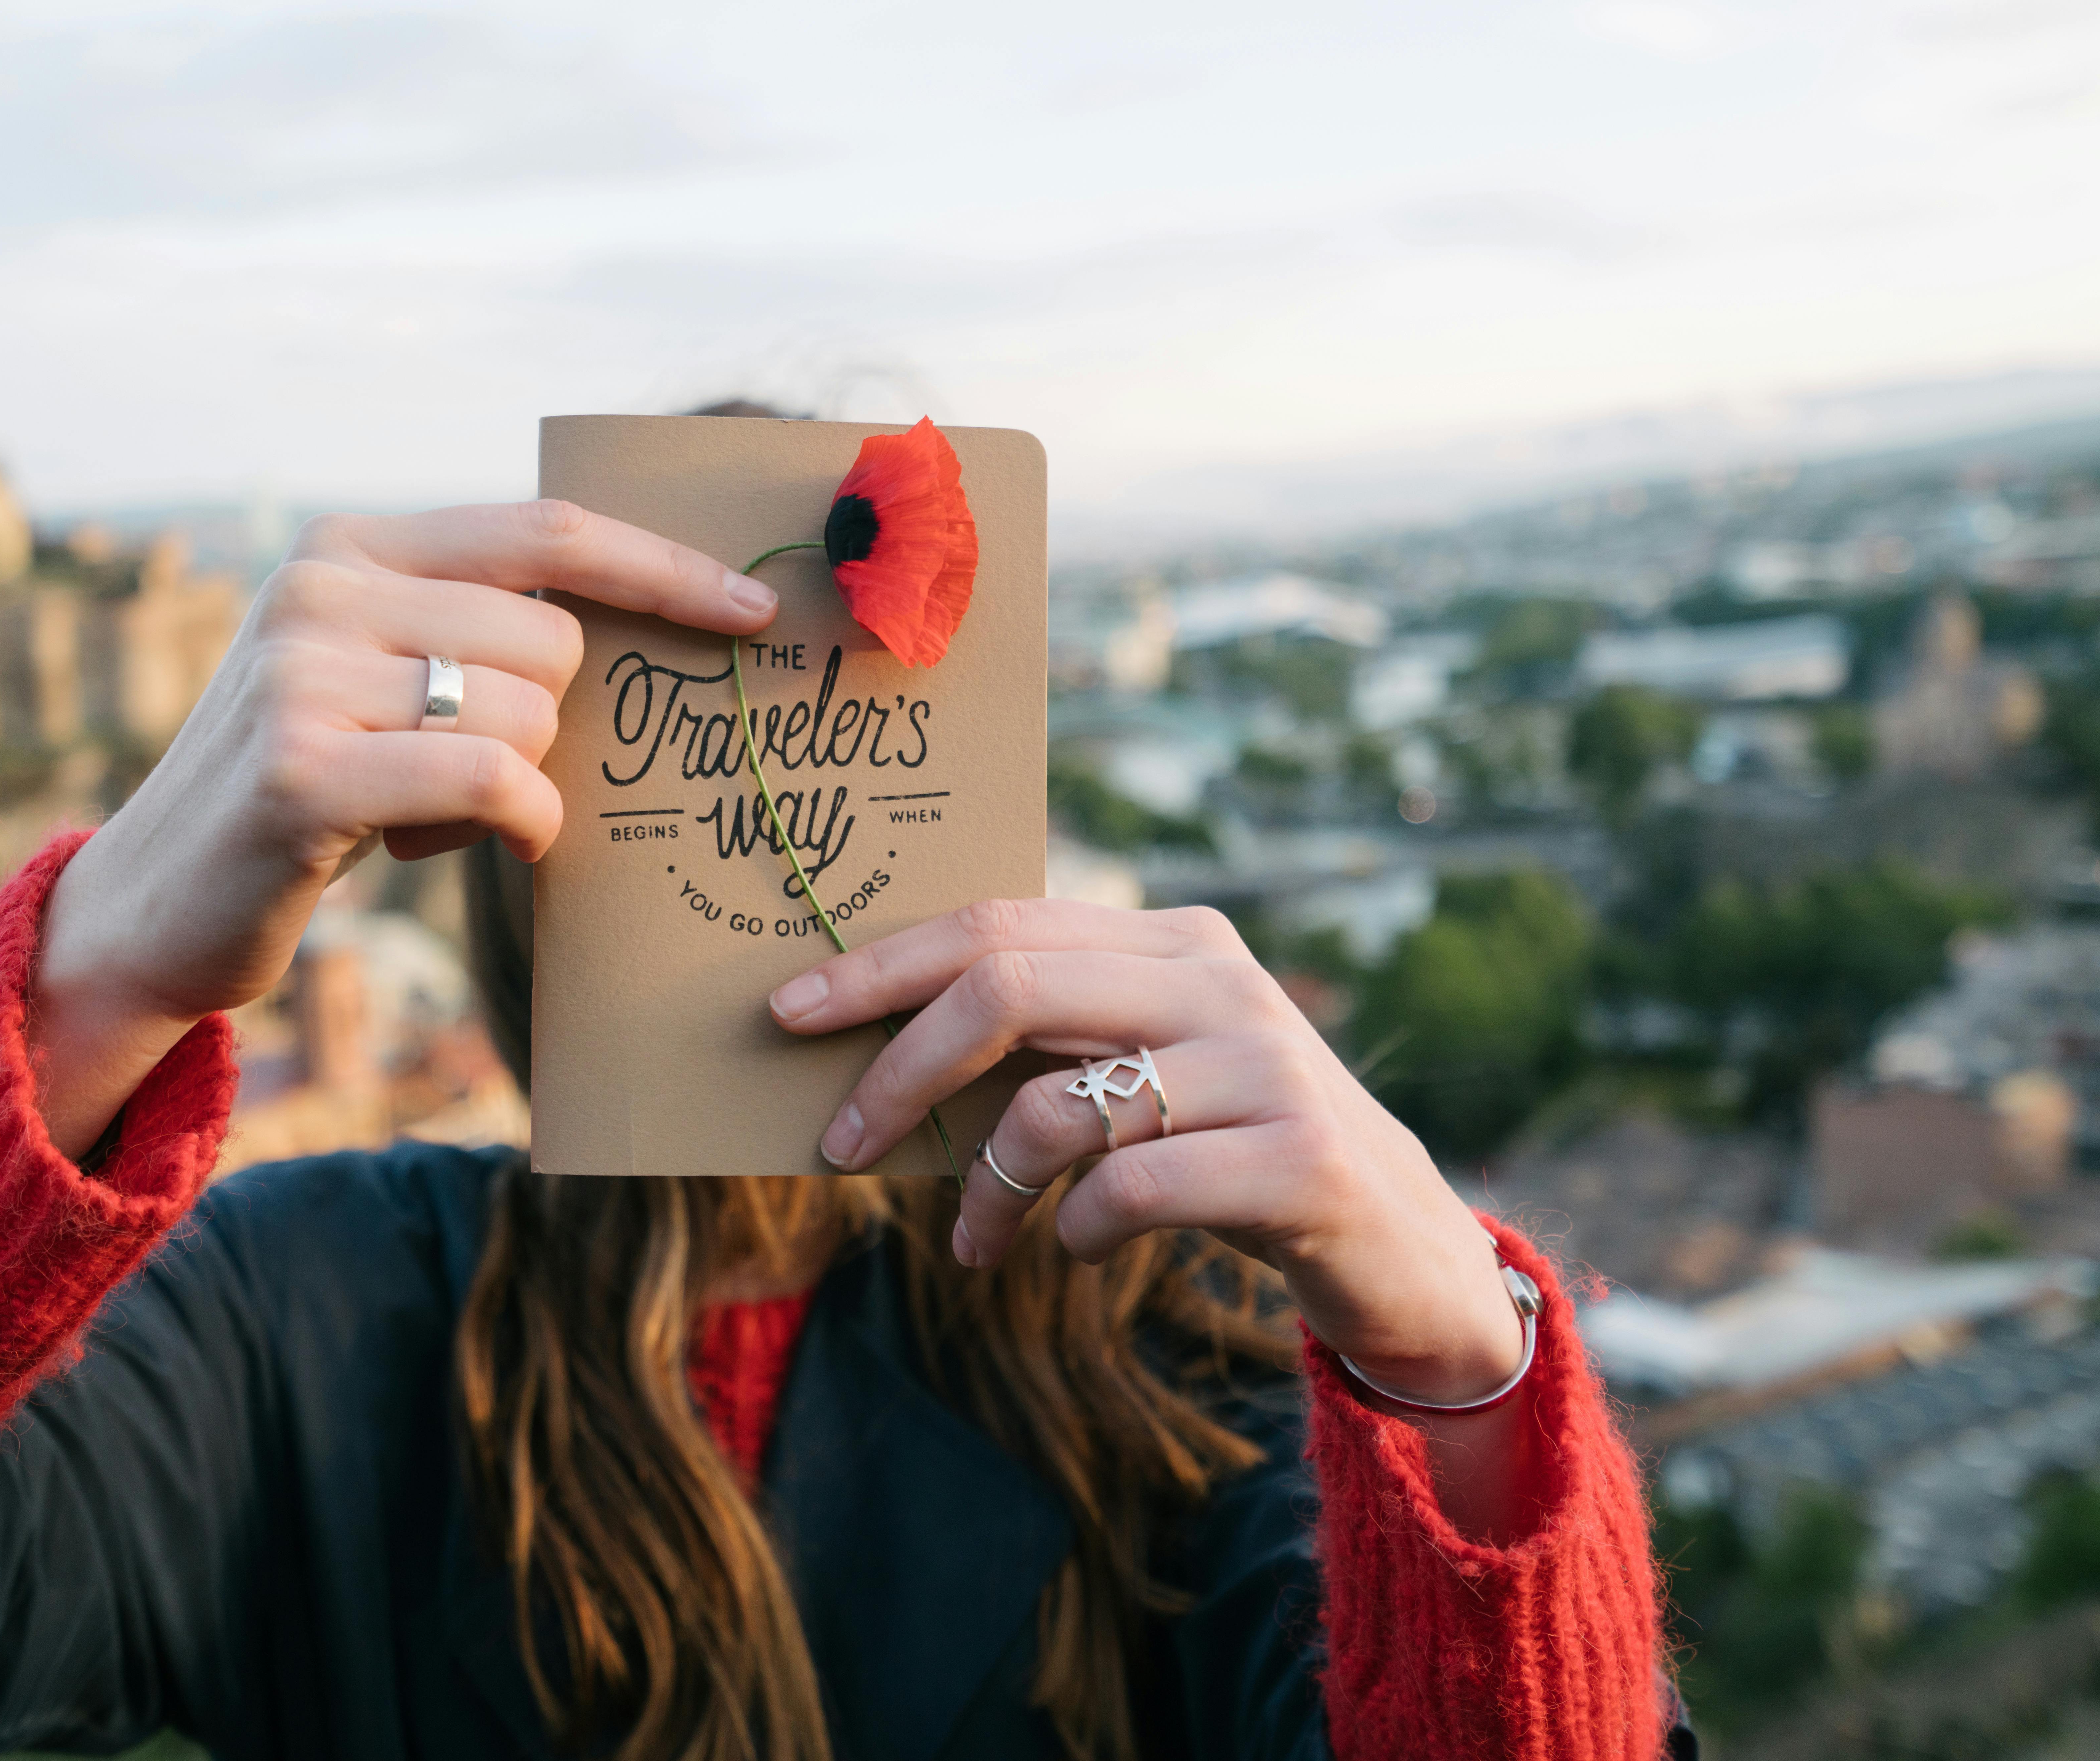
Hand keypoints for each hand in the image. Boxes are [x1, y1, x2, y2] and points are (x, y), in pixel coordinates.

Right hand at [30, 501, 777, 1155]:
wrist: (157, 904)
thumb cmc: (308, 791)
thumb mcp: (375, 675)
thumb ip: (470, 627)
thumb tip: (632, 619)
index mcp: (348, 546)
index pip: (545, 530)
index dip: (661, 566)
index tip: (751, 606)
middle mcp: (319, 591)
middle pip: (550, 638)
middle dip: (549, 721)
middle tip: (471, 770)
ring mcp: (304, 679)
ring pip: (528, 714)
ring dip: (522, 782)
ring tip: (433, 811)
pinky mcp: (305, 775)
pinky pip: (494, 784)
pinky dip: (523, 825)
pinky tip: (486, 845)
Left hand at [766, 898, 1523, 1407]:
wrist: (1403, 1242)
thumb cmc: (1234, 1149)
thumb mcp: (1147, 1069)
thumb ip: (1054, 1037)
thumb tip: (889, 1041)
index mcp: (1175, 939)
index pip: (998, 925)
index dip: (882, 965)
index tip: (789, 1012)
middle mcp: (1221, 982)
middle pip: (1008, 987)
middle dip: (898, 1066)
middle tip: (837, 1141)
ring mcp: (1264, 1068)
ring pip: (1059, 1104)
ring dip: (984, 1186)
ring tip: (975, 1239)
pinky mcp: (1297, 1161)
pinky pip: (1127, 1188)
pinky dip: (1070, 1229)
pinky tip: (1072, 1248)